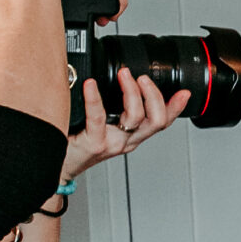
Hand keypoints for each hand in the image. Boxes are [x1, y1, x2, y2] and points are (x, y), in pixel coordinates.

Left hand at [63, 67, 190, 179]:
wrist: (56, 166)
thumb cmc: (76, 145)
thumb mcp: (102, 126)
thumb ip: (113, 108)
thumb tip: (119, 82)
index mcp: (132, 136)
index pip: (162, 122)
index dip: (176, 108)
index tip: (184, 92)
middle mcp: (126, 140)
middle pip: (156, 120)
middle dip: (154, 95)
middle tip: (142, 77)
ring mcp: (112, 142)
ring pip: (136, 117)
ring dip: (132, 92)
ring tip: (124, 75)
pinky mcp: (94, 143)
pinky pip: (98, 117)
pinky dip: (95, 97)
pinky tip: (91, 84)